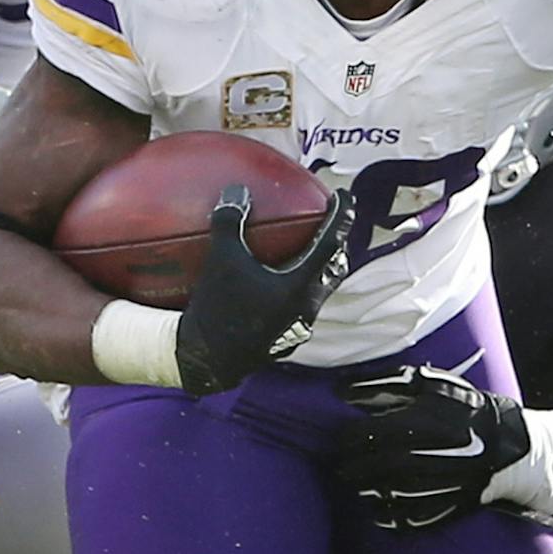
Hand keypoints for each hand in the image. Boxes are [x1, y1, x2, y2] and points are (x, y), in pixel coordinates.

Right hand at [174, 184, 352, 395]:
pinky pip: (299, 307)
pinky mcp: (284, 340)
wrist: (206, 362)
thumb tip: (237, 192)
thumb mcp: (220, 259)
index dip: (342, 216)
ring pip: (318, 292)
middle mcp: (307, 307)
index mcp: (300, 285)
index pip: (331, 243)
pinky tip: (274, 286)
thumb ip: (229, 222)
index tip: (345, 196)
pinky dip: (296, 289)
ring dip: (317, 270)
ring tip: (304, 253)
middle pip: (333, 270)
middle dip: (335, 246)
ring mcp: (298, 327)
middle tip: (326, 227)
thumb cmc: (217, 308)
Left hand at [335, 364, 531, 530]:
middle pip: (376, 466)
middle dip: (352, 467)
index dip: (348, 438)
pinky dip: (388, 517)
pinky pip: (410, 519)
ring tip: (355, 484)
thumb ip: (387, 384)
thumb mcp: (430, 384)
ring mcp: (441, 485)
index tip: (339, 437)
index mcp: (424, 422)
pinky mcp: (449, 508)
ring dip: (365, 491)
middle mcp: (430, 455)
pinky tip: (377, 509)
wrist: (510, 446)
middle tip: (340, 464)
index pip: (370, 434)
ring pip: (389, 494)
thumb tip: (343, 390)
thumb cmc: (464, 408)